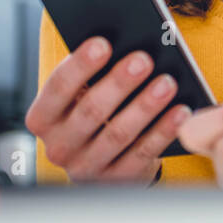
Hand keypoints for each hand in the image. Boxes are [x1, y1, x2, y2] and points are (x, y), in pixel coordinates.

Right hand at [26, 37, 190, 183]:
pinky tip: (180, 112)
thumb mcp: (80, 96)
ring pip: (118, 134)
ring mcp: (86, 167)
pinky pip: (142, 153)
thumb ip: (90, 76)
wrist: (101, 162)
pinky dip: (163, 131)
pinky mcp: (116, 180)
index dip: (80, 65)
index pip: (58, 87)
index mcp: (43, 118)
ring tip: (167, 83)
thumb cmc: (91, 113)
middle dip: (119, 83)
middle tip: (144, 59)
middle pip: (90, 111)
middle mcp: (59, 146)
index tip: (103, 43)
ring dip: (145, 106)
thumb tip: (124, 43)